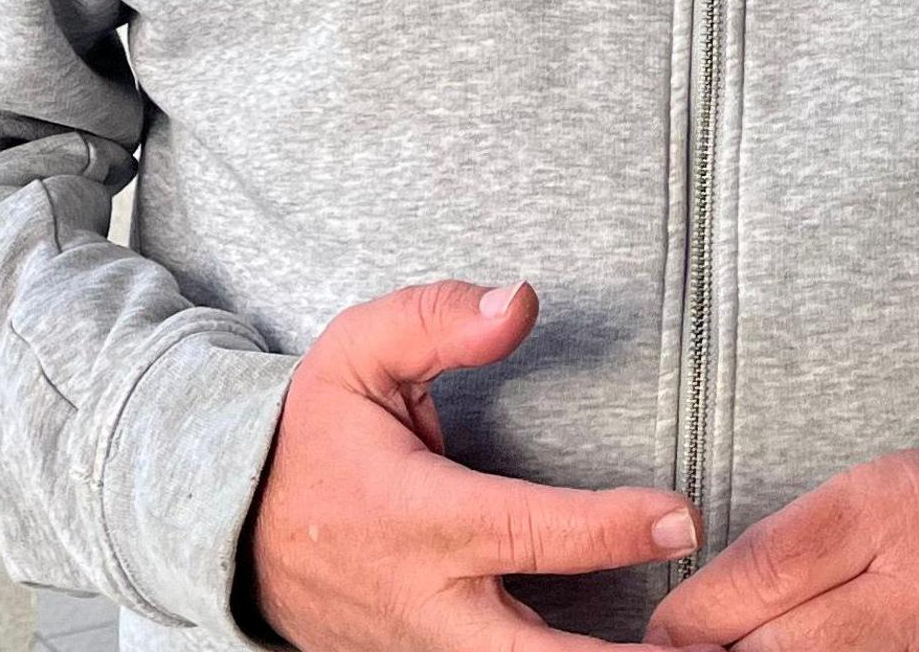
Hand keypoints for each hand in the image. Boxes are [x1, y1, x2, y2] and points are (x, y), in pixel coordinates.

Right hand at [248, 279, 701, 650]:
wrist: (236, 530)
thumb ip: (435, 319)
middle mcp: (426, 600)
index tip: (682, 518)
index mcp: (415, 518)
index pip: (527, 531)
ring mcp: (425, 650)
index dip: (610, 529)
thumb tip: (520, 302)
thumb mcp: (355, 353)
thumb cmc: (313, 438)